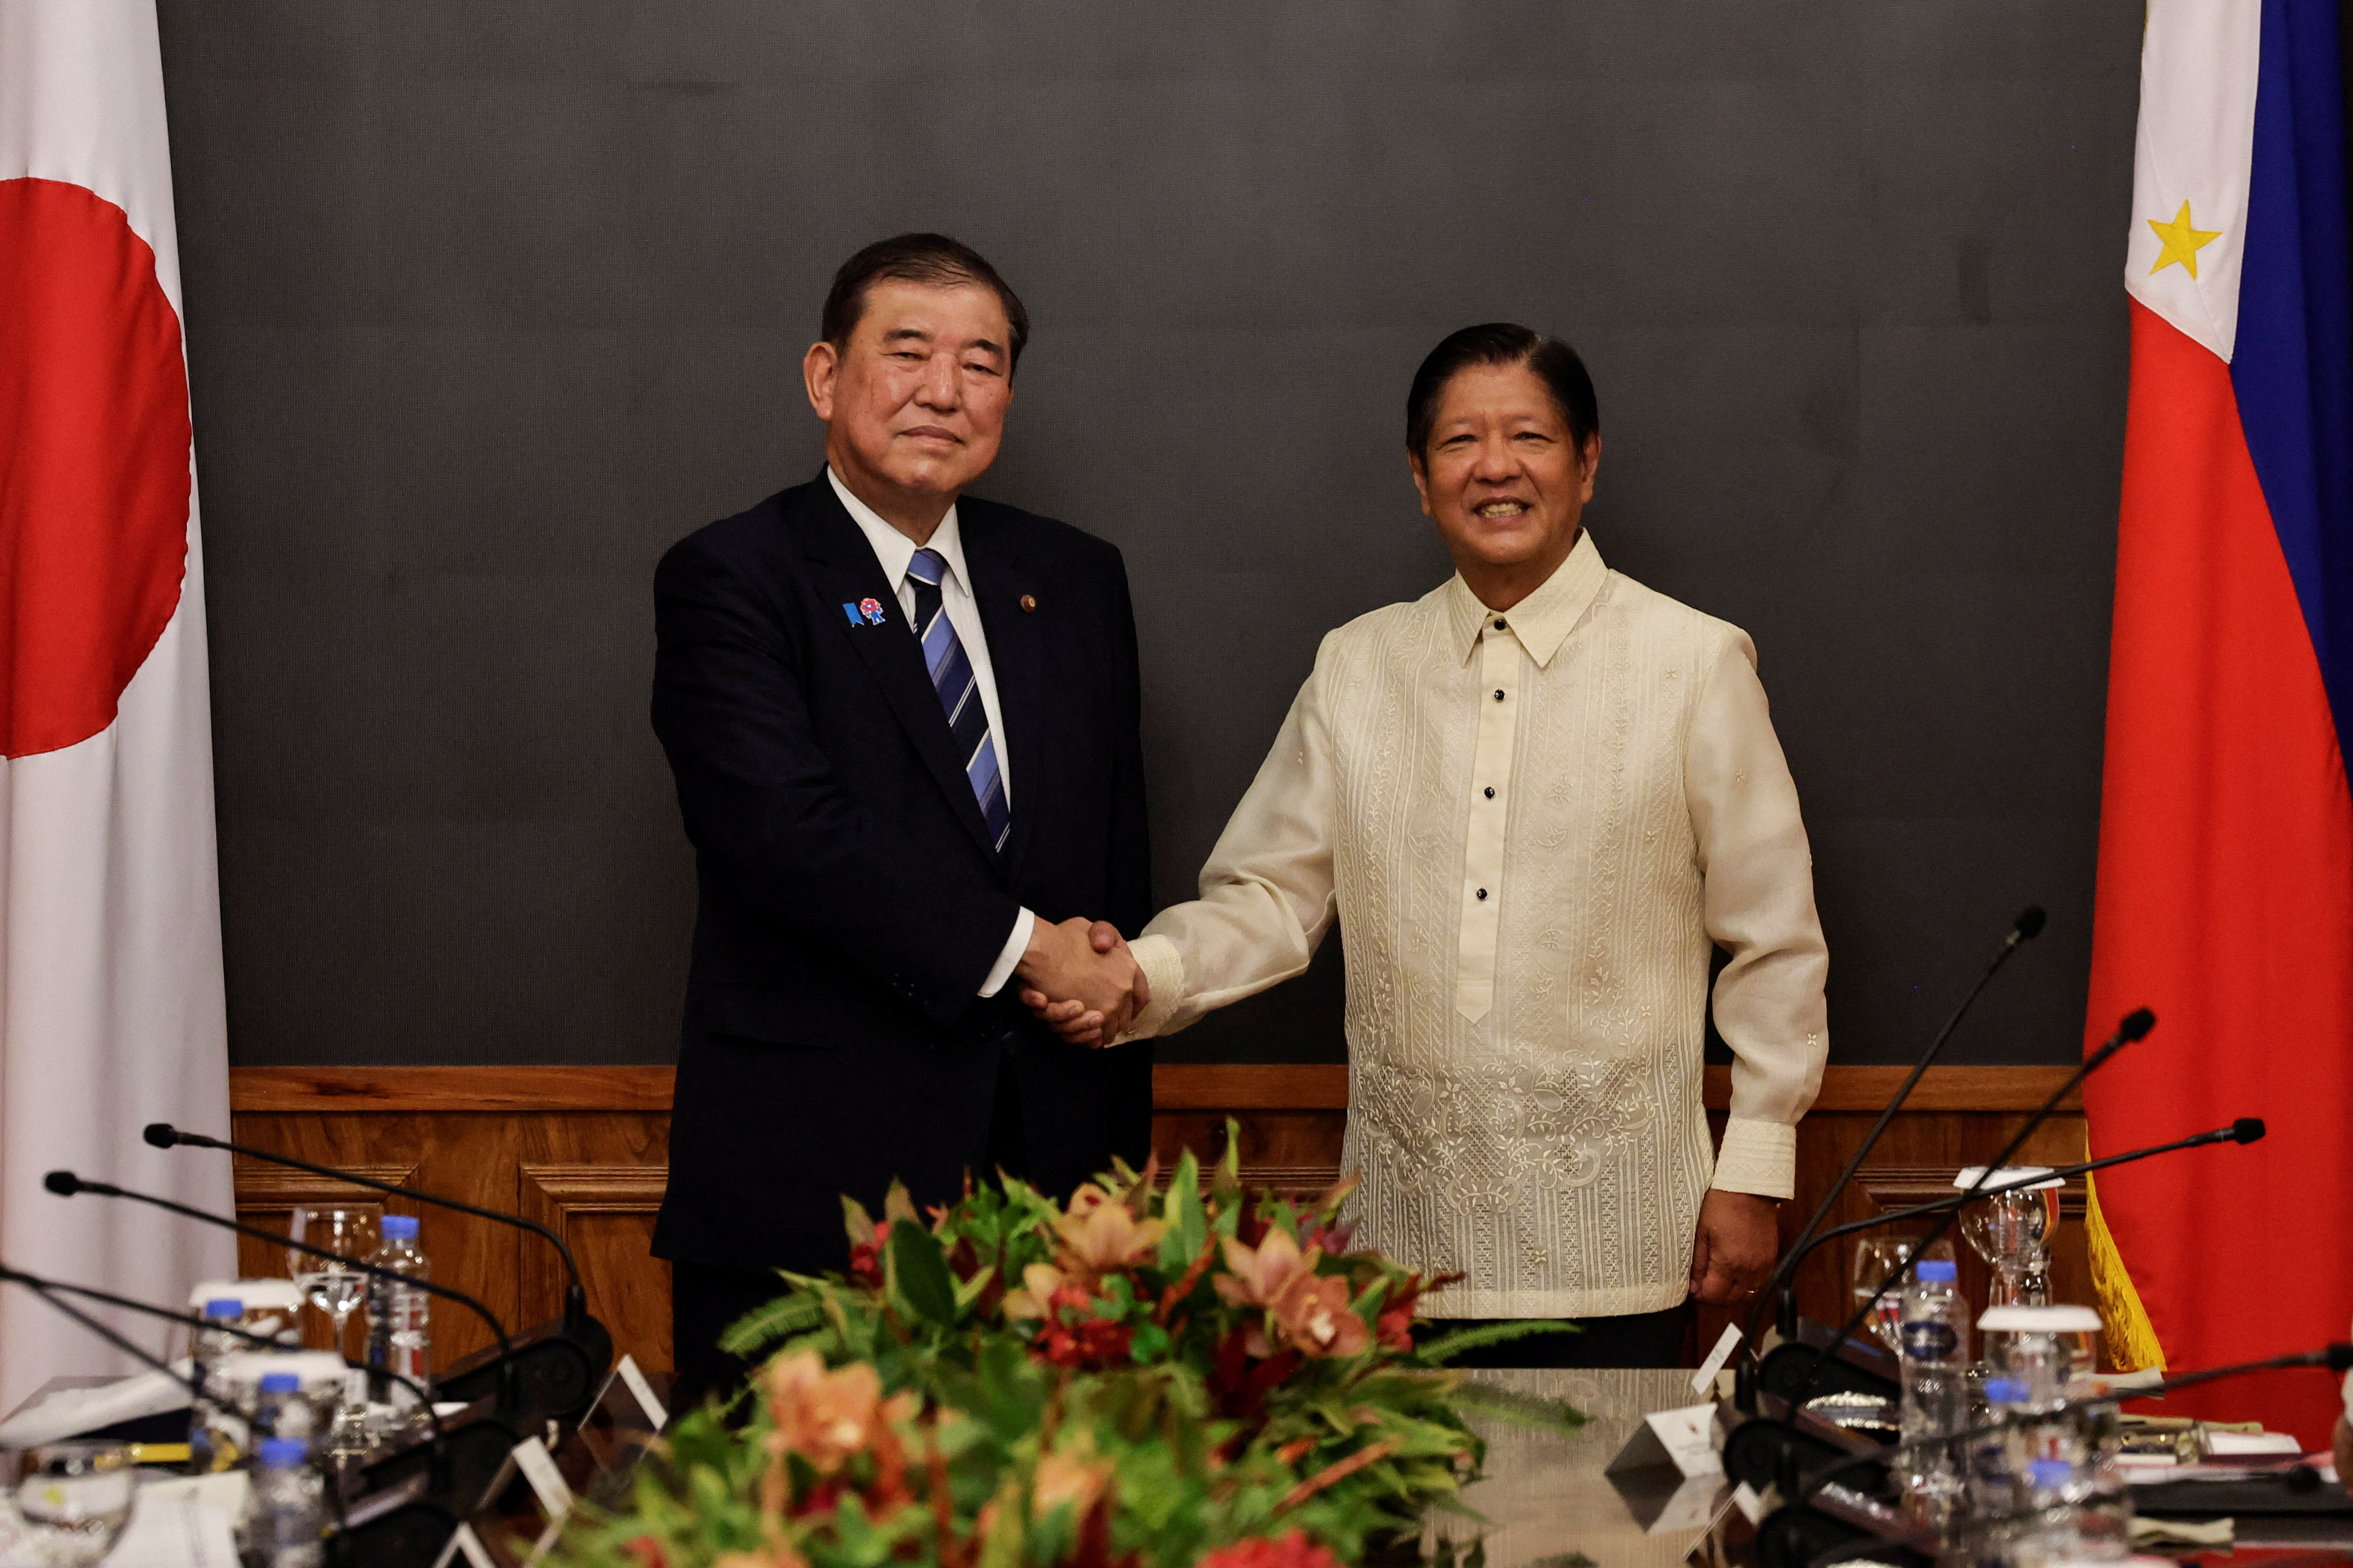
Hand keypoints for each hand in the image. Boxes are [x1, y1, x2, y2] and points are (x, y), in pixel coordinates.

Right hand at [1014, 918, 1149, 1046]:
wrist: (1042, 952)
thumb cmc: (1063, 938)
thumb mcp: (1090, 927)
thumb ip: (1103, 936)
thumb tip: (1103, 946)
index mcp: (1128, 968)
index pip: (1141, 995)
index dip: (1134, 1004)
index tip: (1126, 1009)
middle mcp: (1123, 990)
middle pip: (1125, 1016)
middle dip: (1115, 1019)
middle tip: (1101, 1019)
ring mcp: (1108, 1007)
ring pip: (1109, 1030)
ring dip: (1099, 1029)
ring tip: (1088, 1025)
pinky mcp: (1090, 1020)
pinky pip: (1093, 1038)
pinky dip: (1087, 1038)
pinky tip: (1082, 1033)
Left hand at [1688, 1190, 1779, 1306]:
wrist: (1750, 1188)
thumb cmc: (1721, 1205)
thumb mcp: (1701, 1233)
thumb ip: (1698, 1263)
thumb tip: (1693, 1286)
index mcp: (1729, 1263)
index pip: (1714, 1296)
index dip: (1700, 1295)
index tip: (1692, 1288)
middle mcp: (1749, 1270)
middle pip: (1731, 1300)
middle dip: (1714, 1297)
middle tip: (1702, 1285)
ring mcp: (1763, 1266)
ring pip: (1746, 1295)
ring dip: (1731, 1293)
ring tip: (1718, 1280)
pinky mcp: (1771, 1259)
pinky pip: (1759, 1283)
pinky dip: (1746, 1284)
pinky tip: (1735, 1273)